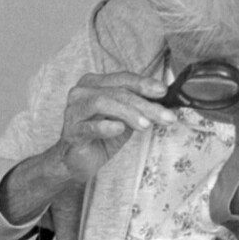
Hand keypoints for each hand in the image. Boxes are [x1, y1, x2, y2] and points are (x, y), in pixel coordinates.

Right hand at [56, 69, 178, 183]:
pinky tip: (119, 129)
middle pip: (117, 92)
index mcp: (95, 83)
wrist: (78, 161)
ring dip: (128, 113)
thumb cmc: (102, 136)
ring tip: (146, 125)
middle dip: (144, 104)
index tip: (163, 92)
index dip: (144, 84)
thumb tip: (167, 103)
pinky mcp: (71, 131)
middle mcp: (82, 92)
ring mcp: (74, 110)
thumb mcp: (125, 119)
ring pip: (103, 103)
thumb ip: (139, 108)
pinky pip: (89, 126)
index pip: (123, 78)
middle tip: (165, 116)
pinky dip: (106, 126)